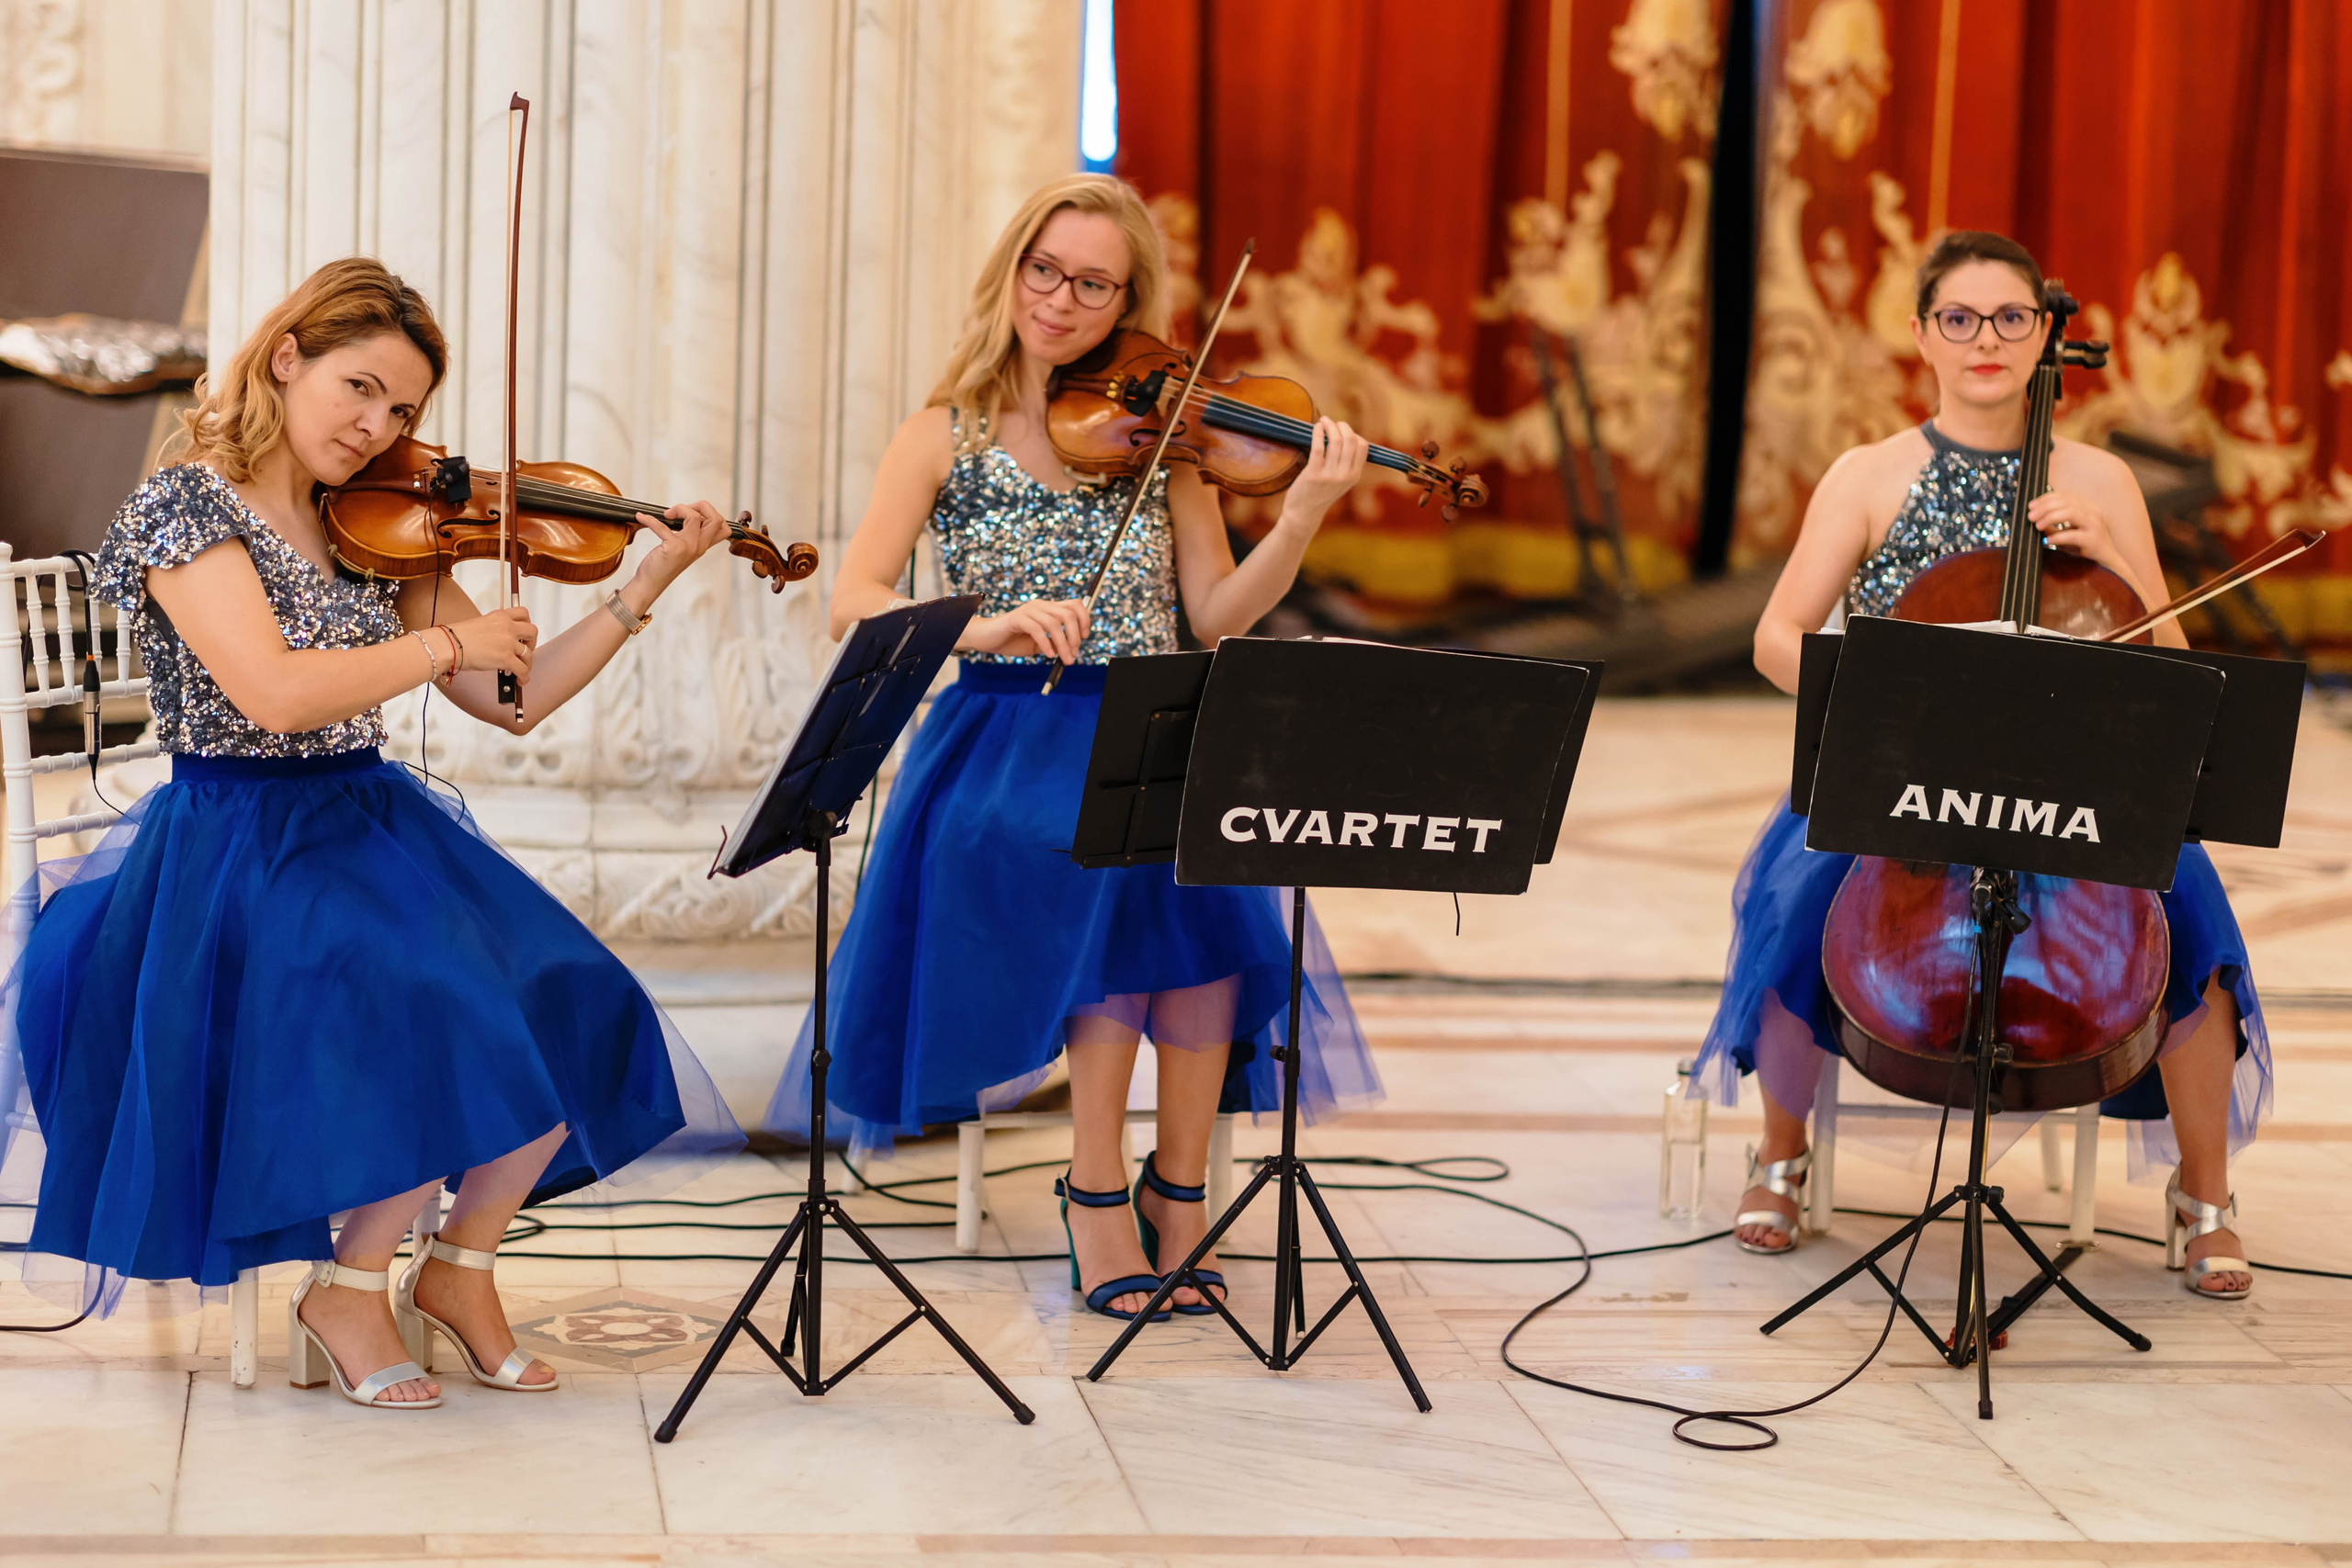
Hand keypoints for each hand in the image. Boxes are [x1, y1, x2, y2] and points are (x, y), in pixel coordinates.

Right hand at [444, 606, 537, 682]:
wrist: (449, 645)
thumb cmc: (457, 638)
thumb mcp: (479, 624)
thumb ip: (494, 629)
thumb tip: (499, 643)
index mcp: (499, 616)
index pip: (523, 613)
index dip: (527, 623)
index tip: (524, 632)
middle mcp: (507, 627)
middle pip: (532, 631)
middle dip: (532, 642)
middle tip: (526, 650)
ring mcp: (508, 642)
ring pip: (529, 653)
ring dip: (527, 663)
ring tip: (521, 669)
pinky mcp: (506, 658)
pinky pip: (523, 669)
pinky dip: (524, 676)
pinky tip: (520, 680)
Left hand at [635, 500, 732, 594]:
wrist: (651, 584)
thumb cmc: (663, 566)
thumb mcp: (683, 549)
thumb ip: (689, 536)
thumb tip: (685, 514)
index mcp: (703, 546)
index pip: (724, 528)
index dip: (711, 514)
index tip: (693, 513)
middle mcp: (699, 547)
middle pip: (717, 519)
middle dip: (701, 505)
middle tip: (683, 510)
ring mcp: (688, 547)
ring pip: (695, 516)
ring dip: (680, 508)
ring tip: (667, 515)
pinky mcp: (673, 548)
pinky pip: (662, 526)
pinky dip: (649, 519)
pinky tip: (640, 517)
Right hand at [964, 598, 1090, 663]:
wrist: (988, 639)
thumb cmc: (1014, 640)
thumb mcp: (1040, 644)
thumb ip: (1055, 643)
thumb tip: (1072, 650)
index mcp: (1048, 608)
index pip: (1075, 605)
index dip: (1084, 619)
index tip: (1084, 637)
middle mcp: (1040, 605)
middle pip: (1068, 614)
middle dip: (1075, 636)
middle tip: (1074, 654)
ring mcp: (1028, 610)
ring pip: (1054, 623)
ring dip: (1063, 644)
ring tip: (1064, 659)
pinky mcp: (1017, 618)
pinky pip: (1037, 630)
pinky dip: (1046, 644)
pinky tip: (1048, 655)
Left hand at [1276, 417, 1369, 535]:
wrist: (1304, 513)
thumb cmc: (1321, 493)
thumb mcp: (1341, 482)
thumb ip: (1348, 463)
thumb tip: (1348, 436)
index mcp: (1354, 476)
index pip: (1362, 446)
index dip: (1353, 433)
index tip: (1342, 430)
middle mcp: (1345, 475)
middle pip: (1350, 440)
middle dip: (1341, 426)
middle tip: (1331, 422)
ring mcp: (1330, 475)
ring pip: (1336, 441)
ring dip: (1329, 425)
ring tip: (1323, 421)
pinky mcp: (1313, 474)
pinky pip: (1319, 447)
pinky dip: (1318, 433)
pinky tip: (1316, 427)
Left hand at [2027, 490, 2116, 563]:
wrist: (2106, 561)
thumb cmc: (2084, 545)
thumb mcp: (2067, 531)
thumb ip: (2054, 524)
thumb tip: (2035, 519)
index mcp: (2088, 507)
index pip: (2065, 495)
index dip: (2046, 498)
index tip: (2032, 506)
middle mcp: (2093, 512)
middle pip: (2066, 502)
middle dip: (2045, 507)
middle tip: (2031, 516)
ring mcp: (2095, 525)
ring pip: (2071, 513)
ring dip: (2050, 517)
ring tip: (2037, 525)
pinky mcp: (2094, 540)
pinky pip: (2073, 535)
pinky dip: (2057, 537)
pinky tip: (2047, 541)